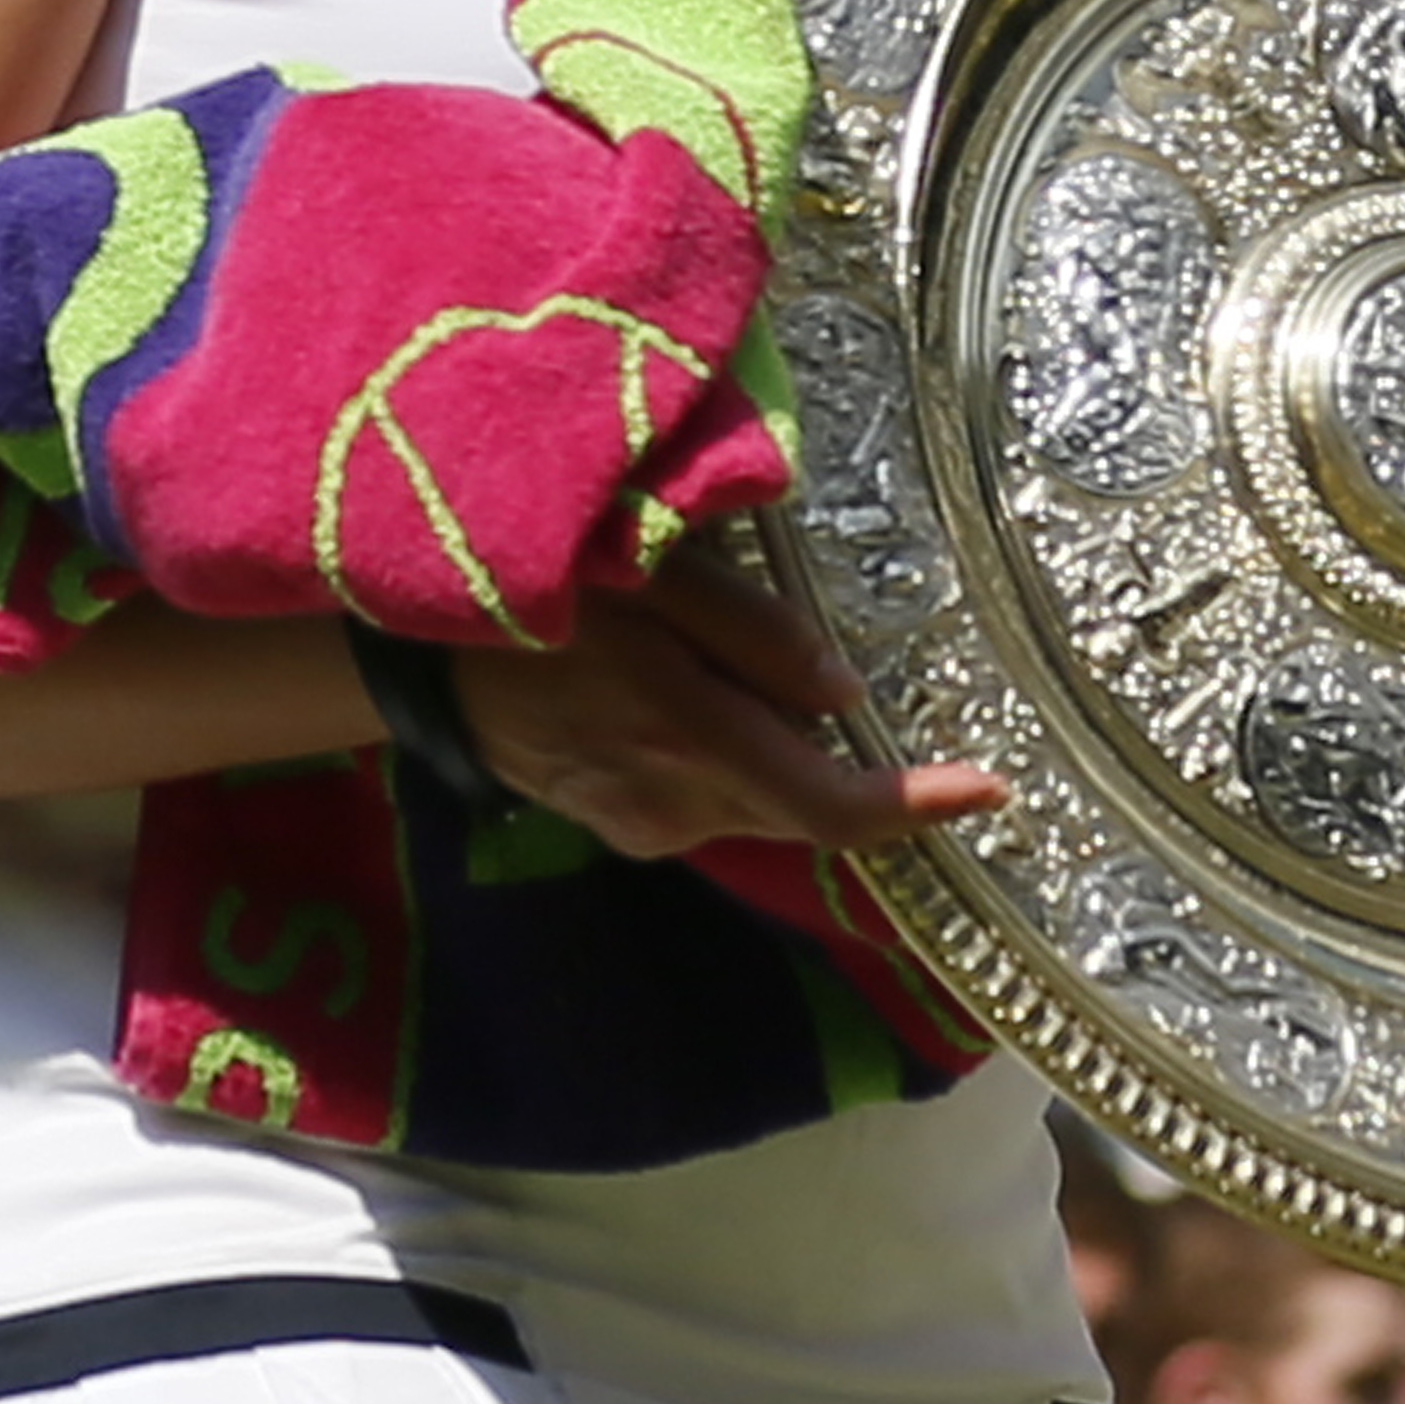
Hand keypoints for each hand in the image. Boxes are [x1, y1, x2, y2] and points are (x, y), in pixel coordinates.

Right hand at [445, 552, 1001, 859]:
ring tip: (745, 664)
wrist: (413, 660)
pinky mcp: (616, 824)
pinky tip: (698, 693)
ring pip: (756, 799)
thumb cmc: (545, 592)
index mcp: (694, 743)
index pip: (830, 807)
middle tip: (886, 702)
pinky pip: (708, 795)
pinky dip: (733, 755)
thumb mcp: (658, 577)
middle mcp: (673, 808)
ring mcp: (638, 826)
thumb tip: (846, 695)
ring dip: (782, 750)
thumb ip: (758, 636)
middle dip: (855, 770)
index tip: (991, 789)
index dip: (915, 808)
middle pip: (803, 808)